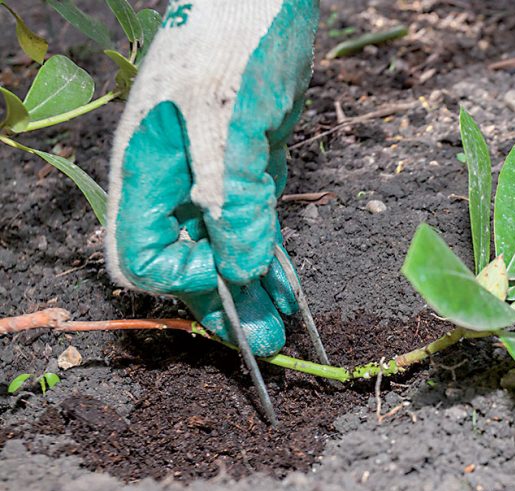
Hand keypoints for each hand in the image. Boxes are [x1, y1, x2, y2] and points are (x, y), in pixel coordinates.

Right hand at [105, 0, 317, 354]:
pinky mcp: (247, 168)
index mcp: (148, 171)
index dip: (183, 278)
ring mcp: (212, 175)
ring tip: (279, 328)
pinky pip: (254, 225)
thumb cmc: (233, 39)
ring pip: (223, 248)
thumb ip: (232, 198)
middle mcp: (175, 181)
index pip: (143, 254)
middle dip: (221, 303)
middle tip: (262, 343)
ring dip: (250, 288)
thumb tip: (238, 268)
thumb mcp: (229, 122)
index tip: (228, 276)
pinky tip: (286, 287)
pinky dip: (269, 256)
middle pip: (186, 262)